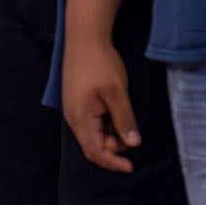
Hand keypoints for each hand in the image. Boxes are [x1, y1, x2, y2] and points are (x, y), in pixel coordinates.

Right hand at [61, 35, 139, 173]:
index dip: (112, 163)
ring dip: (110, 135)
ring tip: (125, 120)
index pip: (95, 152)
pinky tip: (115, 112)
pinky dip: (105, 124)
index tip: (130, 167)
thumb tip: (133, 144)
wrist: (84, 37)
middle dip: (113, 148)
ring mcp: (72, 108)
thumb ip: (124, 121)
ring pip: (92, 133)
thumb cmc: (100, 64)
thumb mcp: (117, 93)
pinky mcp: (75, 100)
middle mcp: (73, 117)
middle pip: (92, 145)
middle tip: (131, 134)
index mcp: (80, 118)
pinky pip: (90, 122)